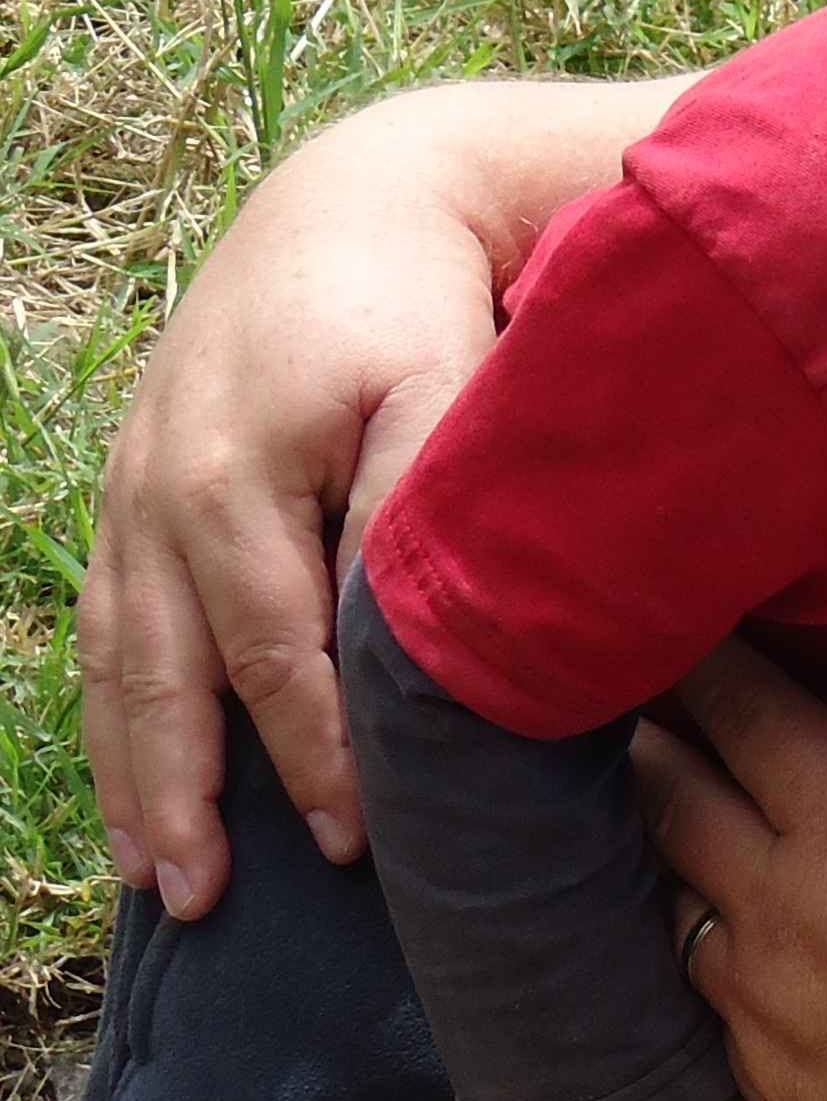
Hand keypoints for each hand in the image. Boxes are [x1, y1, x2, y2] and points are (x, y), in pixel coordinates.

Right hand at [75, 90, 553, 913]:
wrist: (360, 198)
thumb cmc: (425, 301)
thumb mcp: (441, 382)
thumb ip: (418, 497)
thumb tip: (407, 629)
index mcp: (238, 476)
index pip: (275, 653)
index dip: (312, 752)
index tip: (356, 838)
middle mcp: (163, 493)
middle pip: (172, 676)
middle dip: (188, 796)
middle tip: (210, 902)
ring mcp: (134, 492)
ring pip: (123, 662)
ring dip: (136, 776)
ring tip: (162, 880)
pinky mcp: (133, 489)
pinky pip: (112, 624)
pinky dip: (119, 713)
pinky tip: (134, 785)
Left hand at [644, 630, 826, 1100]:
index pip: (748, 718)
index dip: (711, 662)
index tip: (683, 622)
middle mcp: (780, 908)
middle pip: (674, 805)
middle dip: (652, 745)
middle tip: (632, 704)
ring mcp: (762, 1001)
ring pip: (674, 903)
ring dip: (668, 849)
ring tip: (672, 810)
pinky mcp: (765, 1076)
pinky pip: (707, 994)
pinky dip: (706, 946)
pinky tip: (732, 935)